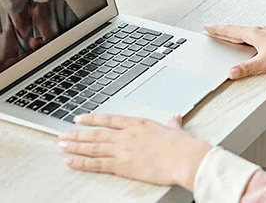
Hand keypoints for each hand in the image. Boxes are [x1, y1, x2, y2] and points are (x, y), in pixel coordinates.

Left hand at [59, 114, 210, 190]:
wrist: (184, 158)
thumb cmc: (182, 146)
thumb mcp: (176, 130)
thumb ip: (172, 125)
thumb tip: (175, 119)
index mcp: (139, 124)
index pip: (109, 119)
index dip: (93, 119)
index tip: (80, 118)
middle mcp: (127, 135)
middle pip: (96, 134)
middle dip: (77, 134)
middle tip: (63, 135)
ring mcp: (123, 150)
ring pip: (92, 147)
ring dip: (75, 146)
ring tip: (61, 146)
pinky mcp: (122, 165)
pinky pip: (96, 164)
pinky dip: (81, 163)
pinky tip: (70, 161)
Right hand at [204, 25, 265, 79]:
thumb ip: (248, 68)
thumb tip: (231, 72)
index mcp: (255, 34)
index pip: (231, 31)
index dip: (218, 30)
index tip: (206, 27)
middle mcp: (261, 31)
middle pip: (238, 30)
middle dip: (224, 31)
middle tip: (212, 29)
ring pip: (248, 33)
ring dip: (236, 34)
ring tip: (229, 35)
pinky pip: (257, 37)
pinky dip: (249, 38)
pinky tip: (253, 43)